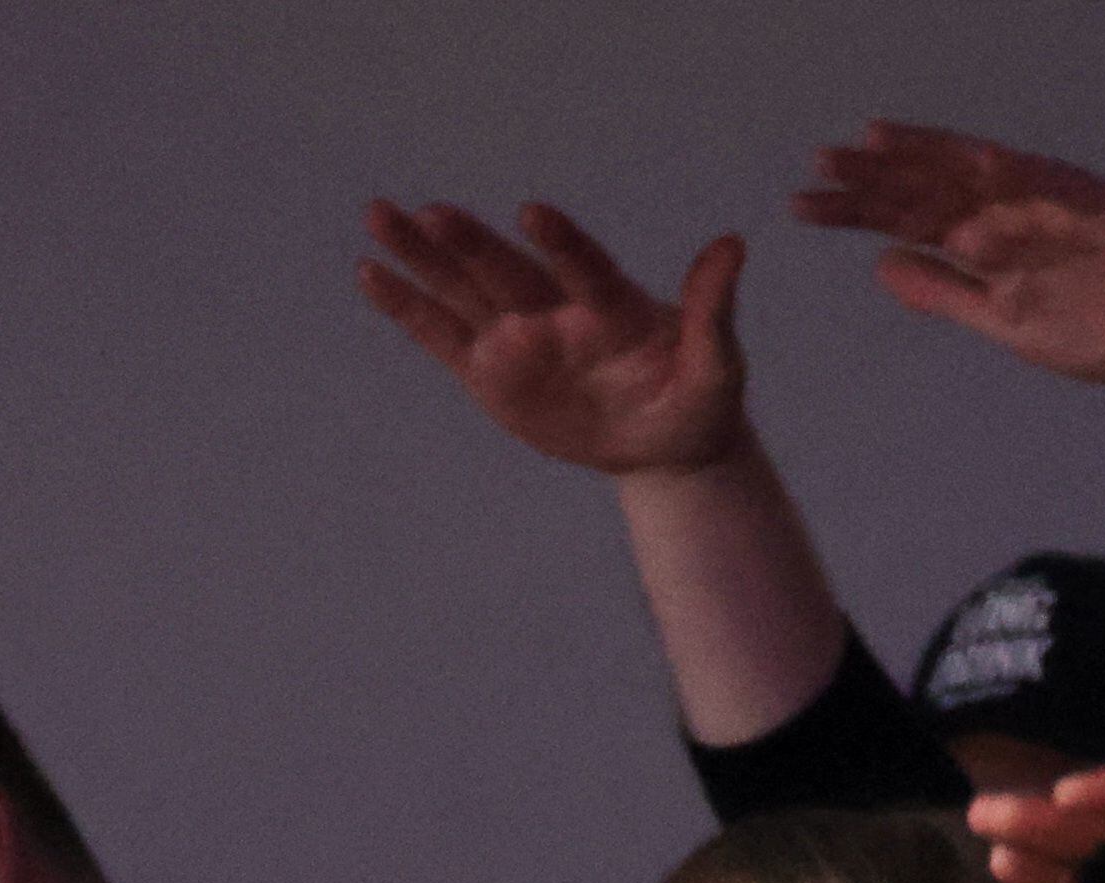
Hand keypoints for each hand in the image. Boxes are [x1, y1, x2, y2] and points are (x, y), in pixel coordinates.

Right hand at [362, 199, 750, 478]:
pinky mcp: (490, 372)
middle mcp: (556, 309)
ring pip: (463, 290)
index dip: (561, 244)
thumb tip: (734, 245)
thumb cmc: (697, 402)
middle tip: (431, 212)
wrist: (664, 447)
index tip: (534, 216)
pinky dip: (407, 309)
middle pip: (506, 270)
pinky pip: (443, 336)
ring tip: (380, 215)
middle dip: (468, 243)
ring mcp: (518, 338)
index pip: (583, 267)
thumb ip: (714, 312)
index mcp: (611, 305)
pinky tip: (370, 274)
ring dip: (422, 257)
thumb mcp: (717, 369)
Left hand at [794, 121, 1104, 386]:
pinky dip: (1018, 186)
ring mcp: (1058, 203)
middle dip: (878, 174)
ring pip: (984, 175)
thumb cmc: (1100, 324)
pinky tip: (977, 173)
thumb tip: (882, 265)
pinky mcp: (1104, 208)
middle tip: (820, 163)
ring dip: (931, 160)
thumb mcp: (1007, 319)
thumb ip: (948, 293)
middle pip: (935, 182)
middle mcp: (1016, 208)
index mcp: (992, 234)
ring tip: (876, 149)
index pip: (913, 213)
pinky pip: (1056, 192)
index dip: (860, 206)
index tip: (804, 202)